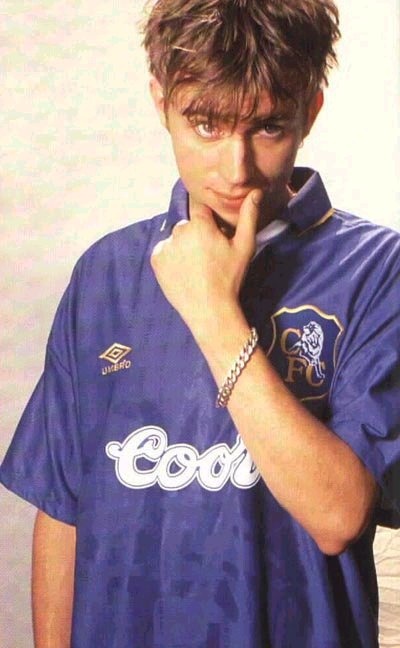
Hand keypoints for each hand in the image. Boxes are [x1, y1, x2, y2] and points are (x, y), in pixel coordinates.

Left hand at [150, 189, 262, 334]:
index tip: (214, 235)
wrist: (210, 310)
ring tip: (196, 266)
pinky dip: (172, 258)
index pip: (201, 209)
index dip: (209, 221)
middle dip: (197, 234)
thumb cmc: (230, 278)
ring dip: (184, 246)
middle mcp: (179, 231)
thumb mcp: (244, 246)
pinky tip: (185, 272)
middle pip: (189, 225)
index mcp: (200, 224)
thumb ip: (248, 216)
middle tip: (208, 256)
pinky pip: (164, 251)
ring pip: (176, 238)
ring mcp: (165, 246)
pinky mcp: (156, 260)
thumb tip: (255, 192)